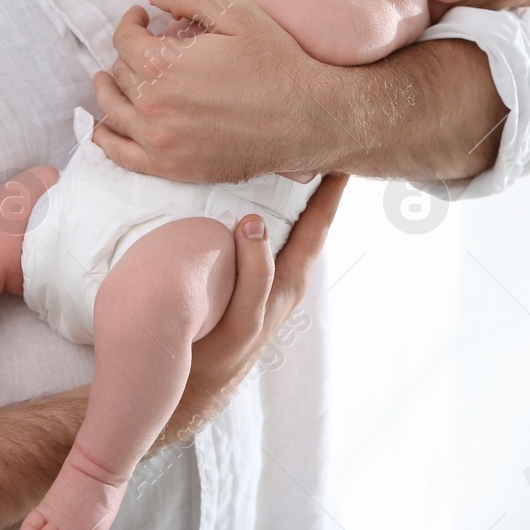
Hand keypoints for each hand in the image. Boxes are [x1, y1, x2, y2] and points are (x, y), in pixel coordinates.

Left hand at [92, 0, 343, 181]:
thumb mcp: (238, 11)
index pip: (125, 39)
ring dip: (110, 89)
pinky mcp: (172, 168)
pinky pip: (121, 155)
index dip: (131, 22)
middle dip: (128, 54)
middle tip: (144, 46)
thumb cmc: (276, 63)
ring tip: (113, 78)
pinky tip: (108, 126)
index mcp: (163, 65)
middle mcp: (153, 106)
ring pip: (113, 111)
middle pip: (119, 73)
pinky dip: (107, 138)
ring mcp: (160, 142)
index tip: (143, 18)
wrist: (308, 120)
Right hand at [160, 174, 347, 447]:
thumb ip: (252, 275)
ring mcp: (264, 278)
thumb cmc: (218, 354)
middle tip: (313, 141)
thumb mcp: (242, 318)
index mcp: (289, 281)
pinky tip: (238, 195)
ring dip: (282, 195)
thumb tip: (252, 223)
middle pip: (305, 219)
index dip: (331, 190)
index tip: (341, 154)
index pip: (317, 224)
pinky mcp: (240, 279)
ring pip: (280, 226)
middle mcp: (283, 276)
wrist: (187, 388)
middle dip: (311, 183)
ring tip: (281, 159)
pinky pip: (255, 237)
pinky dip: (254, 213)